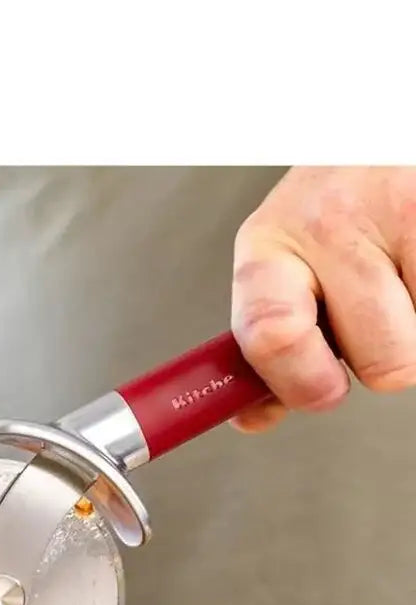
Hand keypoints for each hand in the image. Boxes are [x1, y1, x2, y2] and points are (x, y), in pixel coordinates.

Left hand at [230, 166, 415, 432]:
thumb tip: (252, 417)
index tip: (324, 391)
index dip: (302, 382)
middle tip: (375, 308)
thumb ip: (269, 349)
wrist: (380, 137)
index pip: (271, 334)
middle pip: (379, 362)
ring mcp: (402, 211)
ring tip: (403, 274)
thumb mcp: (280, 269)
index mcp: (268, 248)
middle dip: (382, 354)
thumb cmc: (332, 214)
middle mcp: (329, 225)